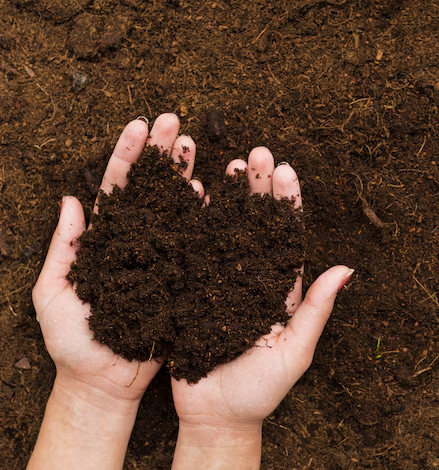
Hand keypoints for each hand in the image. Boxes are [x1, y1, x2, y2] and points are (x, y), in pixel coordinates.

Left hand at [29, 113, 197, 468]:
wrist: (106, 382)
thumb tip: (69, 200)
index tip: (141, 125)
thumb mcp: (55, 295)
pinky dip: (202, 216)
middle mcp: (137, 242)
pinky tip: (209, 190)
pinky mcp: (183, 276)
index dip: (129, 156)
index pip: (117, 189)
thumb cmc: (74, 343)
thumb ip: (64, 249)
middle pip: (150, 189)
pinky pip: (195, 243)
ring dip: (185, 174)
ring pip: (176, 209)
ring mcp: (163, 257)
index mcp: (105, 240)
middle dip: (161, 154)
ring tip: (195, 143)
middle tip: (174, 122)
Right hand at [171, 148, 352, 468]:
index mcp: (278, 288)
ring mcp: (219, 280)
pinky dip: (195, 222)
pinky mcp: (191, 289)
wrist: (215, 415)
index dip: (286, 203)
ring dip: (229, 196)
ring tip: (231, 163)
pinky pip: (193, 251)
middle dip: (259, 188)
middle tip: (258, 153)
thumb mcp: (294, 351)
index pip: (285, 236)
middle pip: (256, 224)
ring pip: (225, 229)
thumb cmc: (260, 389)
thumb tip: (348, 270)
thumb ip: (316, 311)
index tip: (286, 171)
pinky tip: (196, 193)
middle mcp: (250, 277)